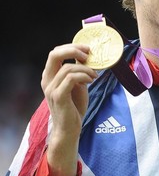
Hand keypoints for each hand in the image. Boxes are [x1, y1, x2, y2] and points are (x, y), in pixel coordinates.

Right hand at [41, 44, 96, 175]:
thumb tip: (87, 57)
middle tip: (89, 54)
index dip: (71, 47)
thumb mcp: (77, 85)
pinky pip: (70, 78)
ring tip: (94, 76)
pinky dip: (83, 76)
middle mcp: (47, 80)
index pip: (55, 52)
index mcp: (50, 75)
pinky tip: (91, 80)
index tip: (88, 49)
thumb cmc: (74, 107)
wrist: (70, 128)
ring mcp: (51, 88)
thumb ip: (78, 72)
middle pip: (54, 54)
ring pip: (67, 67)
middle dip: (74, 50)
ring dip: (85, 69)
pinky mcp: (58, 96)